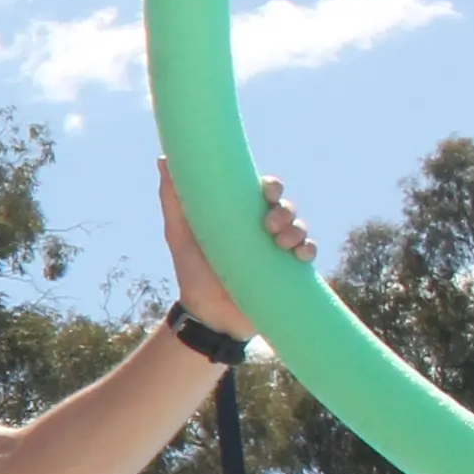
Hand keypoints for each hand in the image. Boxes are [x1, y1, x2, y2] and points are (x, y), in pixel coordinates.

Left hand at [160, 159, 314, 338]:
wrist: (206, 314)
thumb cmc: (193, 270)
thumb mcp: (180, 232)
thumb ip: (174, 197)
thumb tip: (164, 158)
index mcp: (241, 214)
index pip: (264, 190)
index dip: (271, 185)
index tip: (266, 191)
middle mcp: (263, 228)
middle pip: (286, 206)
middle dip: (285, 209)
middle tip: (269, 224)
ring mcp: (279, 249)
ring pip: (300, 227)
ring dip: (297, 229)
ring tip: (281, 243)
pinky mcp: (289, 271)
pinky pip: (309, 253)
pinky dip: (309, 249)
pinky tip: (299, 255)